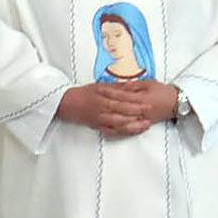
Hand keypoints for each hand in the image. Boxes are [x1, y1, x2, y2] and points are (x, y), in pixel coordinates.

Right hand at [56, 79, 177, 138]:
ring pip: (119, 123)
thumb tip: (131, 84)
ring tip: (145, 124)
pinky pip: (112, 131)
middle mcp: (102, 106)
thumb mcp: (100, 86)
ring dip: (133, 124)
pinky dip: (123, 132)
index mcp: (103, 94)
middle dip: (138, 112)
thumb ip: (116, 87)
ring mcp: (100, 118)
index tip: (148, 102)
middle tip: (151, 113)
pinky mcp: (97, 126)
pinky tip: (133, 132)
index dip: (136, 101)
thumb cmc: (84, 93)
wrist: (67, 103)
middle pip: (122, 110)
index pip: (122, 98)